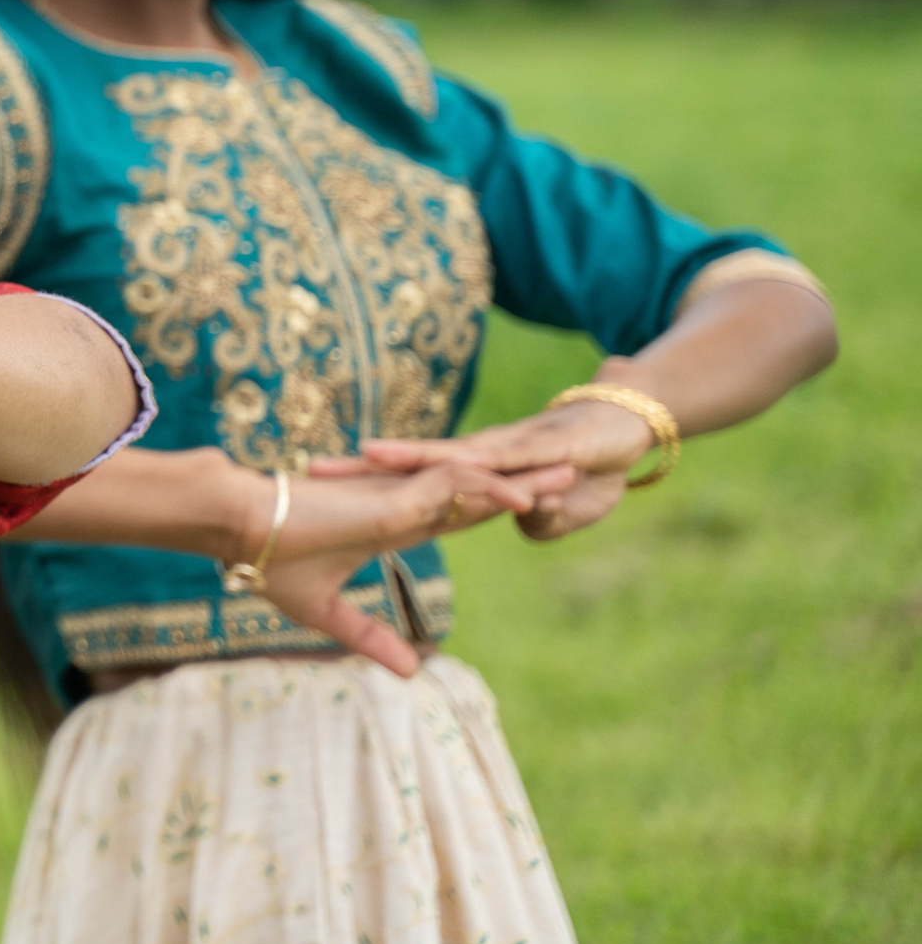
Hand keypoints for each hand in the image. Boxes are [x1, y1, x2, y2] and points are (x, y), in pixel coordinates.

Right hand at [249, 460, 576, 674]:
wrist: (236, 527)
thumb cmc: (269, 560)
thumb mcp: (328, 612)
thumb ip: (370, 637)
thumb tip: (411, 674)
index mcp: (391, 525)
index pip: (457, 514)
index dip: (497, 507)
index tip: (539, 503)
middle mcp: (402, 505)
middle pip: (479, 491)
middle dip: (527, 482)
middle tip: (575, 474)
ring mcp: (398, 498)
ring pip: (474, 483)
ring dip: (524, 479)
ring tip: (572, 474)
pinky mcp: (389, 498)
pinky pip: (450, 488)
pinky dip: (491, 491)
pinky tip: (527, 496)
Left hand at [337, 385, 656, 541]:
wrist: (632, 421)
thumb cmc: (590, 467)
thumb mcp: (562, 512)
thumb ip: (540, 520)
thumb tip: (520, 522)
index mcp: (475, 475)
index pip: (411, 484)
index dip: (366, 489)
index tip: (319, 495)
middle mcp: (481, 456)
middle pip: (413, 464)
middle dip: (363, 469)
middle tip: (310, 470)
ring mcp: (509, 448)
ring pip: (449, 455)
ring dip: (410, 456)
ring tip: (366, 454)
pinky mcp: (542, 447)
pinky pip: (505, 459)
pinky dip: (481, 465)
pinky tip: (451, 463)